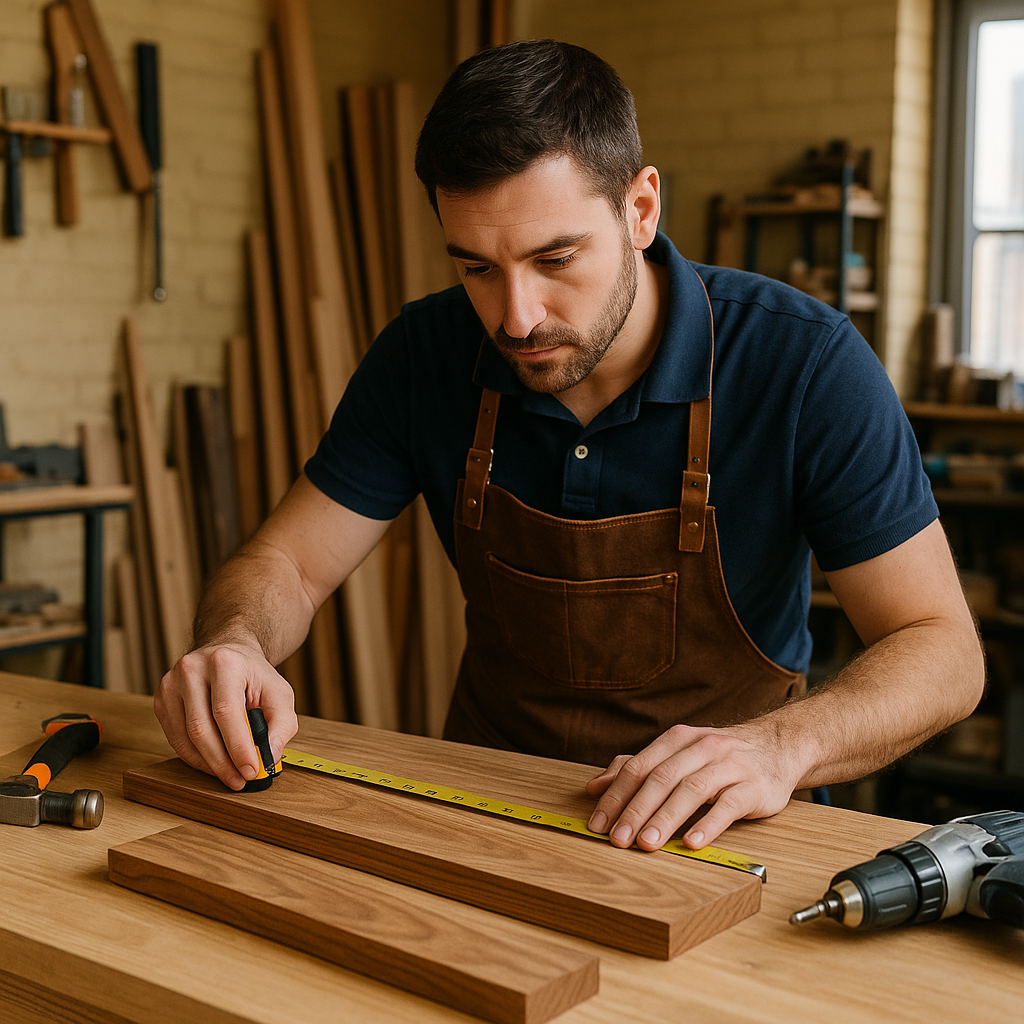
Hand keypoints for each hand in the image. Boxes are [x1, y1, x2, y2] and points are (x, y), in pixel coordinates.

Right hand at [154, 642, 297, 790]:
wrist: (228, 655)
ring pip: (185, 738)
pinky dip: (195, 757)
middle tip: (239, 780)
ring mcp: (171, 683)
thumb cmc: (253, 676)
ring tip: (229, 774)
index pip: (226, 712)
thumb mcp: (279, 694)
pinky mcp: (161, 699)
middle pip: (201, 728)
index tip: (251, 771)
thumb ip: (281, 725)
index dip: (238, 747)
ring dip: (208, 764)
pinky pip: (175, 738)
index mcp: (224, 662)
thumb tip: (268, 757)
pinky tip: (212, 762)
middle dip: (222, 762)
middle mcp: (192, 669)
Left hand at [585, 721, 797, 850]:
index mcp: (678, 739)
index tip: (598, 824)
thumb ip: (638, 769)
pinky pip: (729, 806)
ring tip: (647, 844)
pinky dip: (708, 824)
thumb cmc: (719, 757)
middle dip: (636, 810)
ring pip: (692, 790)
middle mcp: (702, 747)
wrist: (778, 746)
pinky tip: (691, 843)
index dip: (616, 796)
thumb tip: (595, 787)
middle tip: (618, 839)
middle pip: (662, 778)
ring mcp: (730, 766)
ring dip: (666, 818)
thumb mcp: (678, 755)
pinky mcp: (754, 787)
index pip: (639, 767)